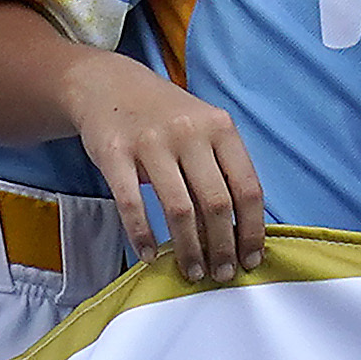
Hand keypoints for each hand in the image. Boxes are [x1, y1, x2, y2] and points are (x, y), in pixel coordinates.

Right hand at [74, 55, 264, 281]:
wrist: (108, 85)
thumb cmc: (165, 115)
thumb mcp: (204, 127)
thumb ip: (224, 166)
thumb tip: (243, 228)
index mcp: (220, 127)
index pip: (248, 187)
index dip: (252, 230)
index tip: (250, 260)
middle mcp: (189, 132)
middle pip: (216, 203)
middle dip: (222, 248)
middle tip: (221, 275)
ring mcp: (150, 142)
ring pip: (179, 209)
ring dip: (188, 249)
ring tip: (192, 272)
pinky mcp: (114, 153)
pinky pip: (131, 204)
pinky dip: (142, 236)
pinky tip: (150, 255)